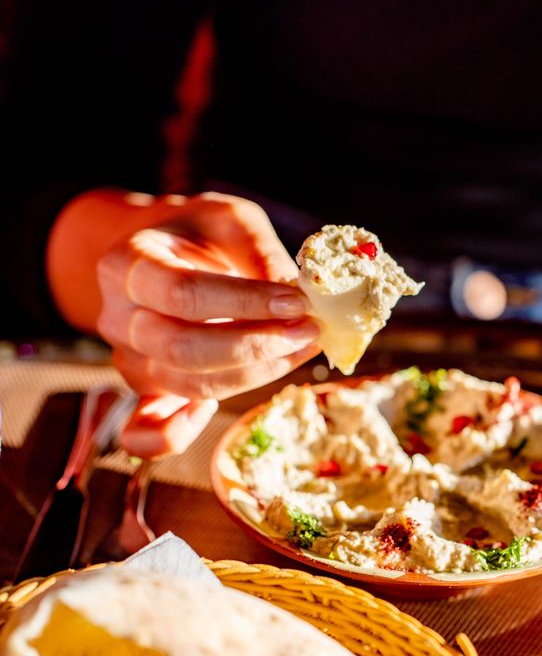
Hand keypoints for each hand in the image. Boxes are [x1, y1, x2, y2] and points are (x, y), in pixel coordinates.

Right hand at [48, 190, 319, 455]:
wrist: (171, 252)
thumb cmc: (203, 234)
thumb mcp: (233, 221)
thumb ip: (263, 254)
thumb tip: (303, 299)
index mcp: (126, 264)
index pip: (182, 294)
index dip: (245, 303)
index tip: (299, 302)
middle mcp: (118, 317)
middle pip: (182, 348)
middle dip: (255, 345)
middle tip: (310, 330)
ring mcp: (128, 359)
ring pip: (188, 385)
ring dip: (253, 375)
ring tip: (301, 349)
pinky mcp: (146, 392)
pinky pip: (147, 433)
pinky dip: (181, 434)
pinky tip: (218, 408)